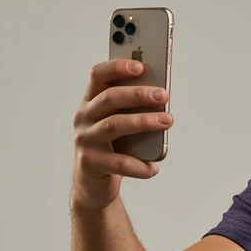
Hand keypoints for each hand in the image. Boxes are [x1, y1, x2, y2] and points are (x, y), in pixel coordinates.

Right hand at [70, 59, 172, 212]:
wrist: (93, 185)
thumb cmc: (111, 148)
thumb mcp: (119, 124)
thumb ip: (132, 110)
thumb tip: (161, 99)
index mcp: (90, 101)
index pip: (98, 75)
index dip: (117, 67)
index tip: (140, 66)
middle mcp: (84, 117)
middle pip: (110, 98)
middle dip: (138, 94)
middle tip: (163, 95)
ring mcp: (84, 140)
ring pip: (114, 125)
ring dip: (143, 121)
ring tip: (166, 121)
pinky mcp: (89, 163)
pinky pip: (118, 162)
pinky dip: (139, 165)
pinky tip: (153, 167)